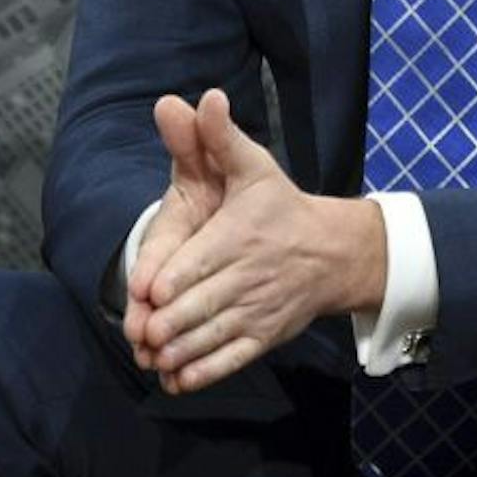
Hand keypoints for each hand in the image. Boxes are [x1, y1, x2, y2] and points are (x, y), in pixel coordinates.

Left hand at [138, 91, 384, 393]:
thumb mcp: (252, 165)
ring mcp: (257, 309)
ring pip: (214, 336)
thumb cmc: (281, 206)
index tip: (149, 293)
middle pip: (203, 304)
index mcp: (240, 234)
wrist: (334, 252)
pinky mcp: (264, 336)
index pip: (202, 261)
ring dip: (181, 351)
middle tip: (142, 333)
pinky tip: (176, 379)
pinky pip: (233, 359)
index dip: (173, 278)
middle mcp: (249, 275)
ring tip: (153, 357)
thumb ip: (217, 137)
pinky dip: (204, 373)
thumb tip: (202, 98)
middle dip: (170, 322)